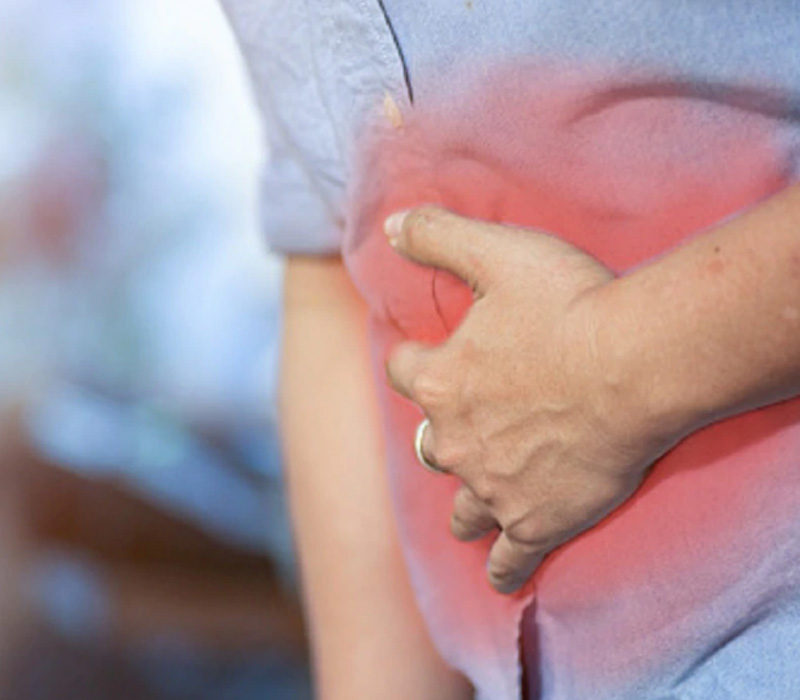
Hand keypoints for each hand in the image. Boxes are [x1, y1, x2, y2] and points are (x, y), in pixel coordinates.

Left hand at [384, 206, 678, 593]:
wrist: (636, 364)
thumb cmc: (570, 304)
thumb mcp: (496, 252)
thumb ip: (437, 235)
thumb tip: (388, 225)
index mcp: (440, 378)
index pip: (403, 371)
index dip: (414, 362)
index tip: (426, 359)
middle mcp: (455, 439)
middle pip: (430, 444)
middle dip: (441, 435)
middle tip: (462, 429)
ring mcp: (494, 487)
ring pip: (461, 507)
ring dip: (462, 503)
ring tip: (470, 505)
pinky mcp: (537, 522)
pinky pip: (508, 557)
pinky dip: (500, 567)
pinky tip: (497, 575)